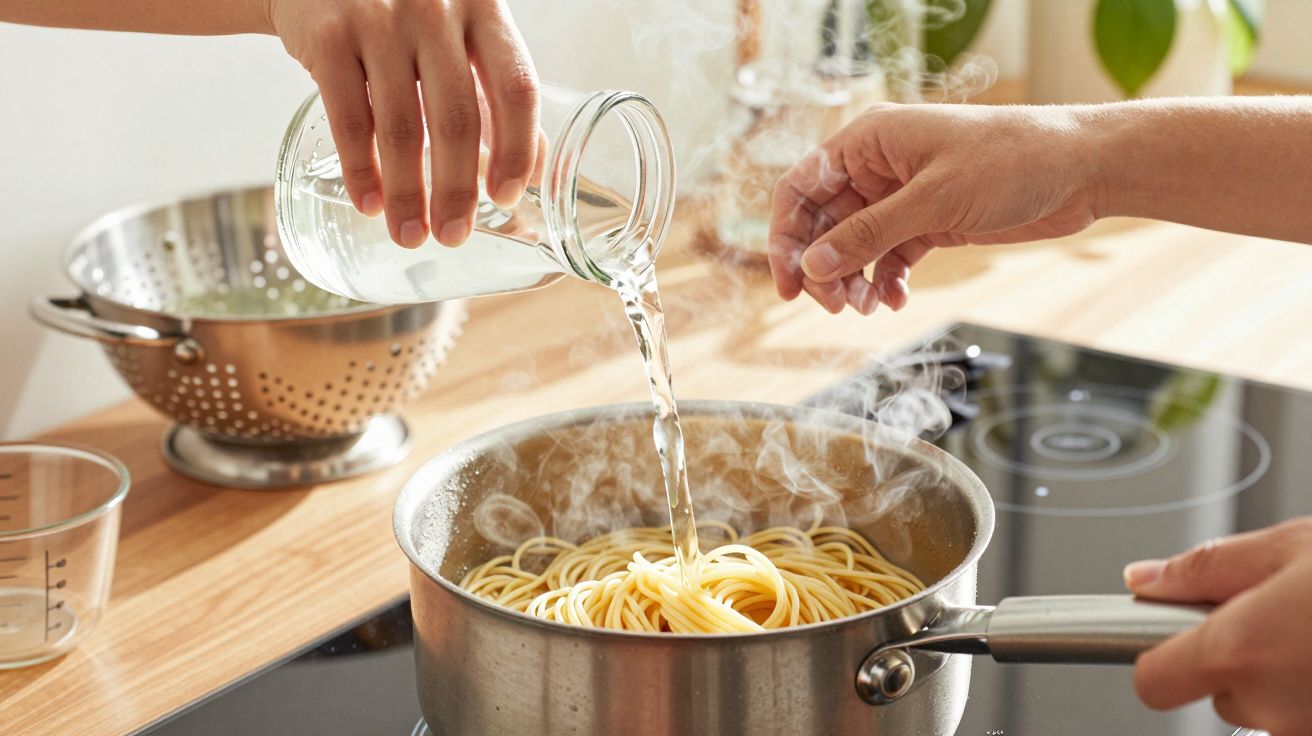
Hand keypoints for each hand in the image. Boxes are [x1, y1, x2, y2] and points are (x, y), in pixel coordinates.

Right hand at [270, 0, 538, 246]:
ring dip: (406, 194)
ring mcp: (379, 19)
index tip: (506, 198)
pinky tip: (369, 203)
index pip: (516, 87)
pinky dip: (361, 170)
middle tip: (452, 237)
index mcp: (484, 9)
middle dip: (456, 191)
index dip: (516, 150)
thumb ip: (494, 87)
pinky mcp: (328, 34)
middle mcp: (436, 8)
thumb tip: (531, 168)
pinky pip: (349, 118)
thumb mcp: (460, 30)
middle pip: (458, 118)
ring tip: (409, 234)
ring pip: (402, 127)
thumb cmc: (406, 9)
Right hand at [768, 103, 1101, 313]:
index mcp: (868, 141)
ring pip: (853, 245)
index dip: (785, 236)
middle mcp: (878, 167)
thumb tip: (813, 266)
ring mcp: (903, 196)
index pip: (801, 188)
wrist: (1082, 169)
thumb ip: (869, 234)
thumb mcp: (933, 200)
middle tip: (833, 307)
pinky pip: (888, 256)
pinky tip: (895, 299)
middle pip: (823, 224)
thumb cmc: (1012, 160)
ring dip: (852, 279)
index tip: (789, 283)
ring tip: (866, 306)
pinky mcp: (930, 221)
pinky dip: (885, 281)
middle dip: (822, 267)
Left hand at [1124, 518, 1311, 734]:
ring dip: (1287, 676)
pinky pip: (1305, 714)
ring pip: (1271, 707)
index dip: (1159, 655)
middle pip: (1221, 692)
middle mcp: (1274, 707)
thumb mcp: (1290, 547)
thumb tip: (1144, 579)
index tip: (1171, 633)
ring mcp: (1310, 730)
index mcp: (1240, 651)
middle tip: (1286, 613)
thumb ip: (1206, 567)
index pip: (1153, 681)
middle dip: (1244, 655)